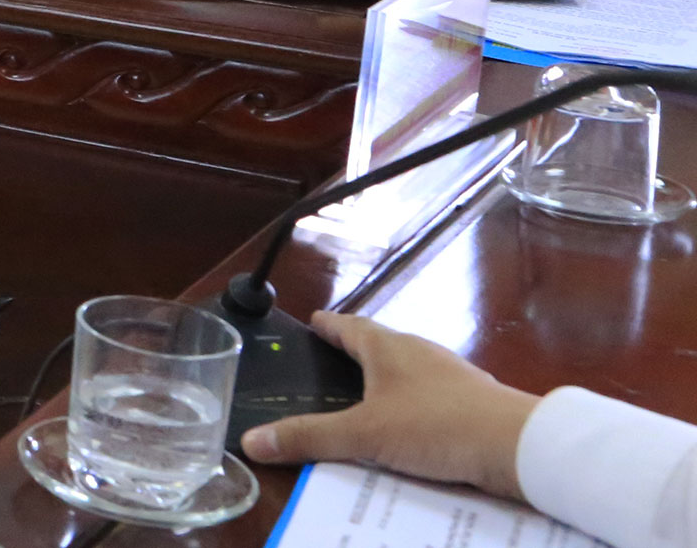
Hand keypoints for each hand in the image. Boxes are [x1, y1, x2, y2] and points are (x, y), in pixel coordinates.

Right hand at [240, 311, 536, 499]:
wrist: (519, 446)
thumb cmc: (438, 426)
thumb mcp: (364, 435)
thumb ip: (310, 437)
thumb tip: (251, 440)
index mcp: (387, 346)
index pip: (347, 325)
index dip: (326, 325)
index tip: (311, 324)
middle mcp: (419, 352)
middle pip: (379, 345)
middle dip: (354, 353)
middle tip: (329, 365)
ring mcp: (450, 375)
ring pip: (408, 370)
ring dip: (386, 381)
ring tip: (365, 401)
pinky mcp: (472, 402)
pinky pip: (430, 397)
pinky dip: (412, 407)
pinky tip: (409, 430)